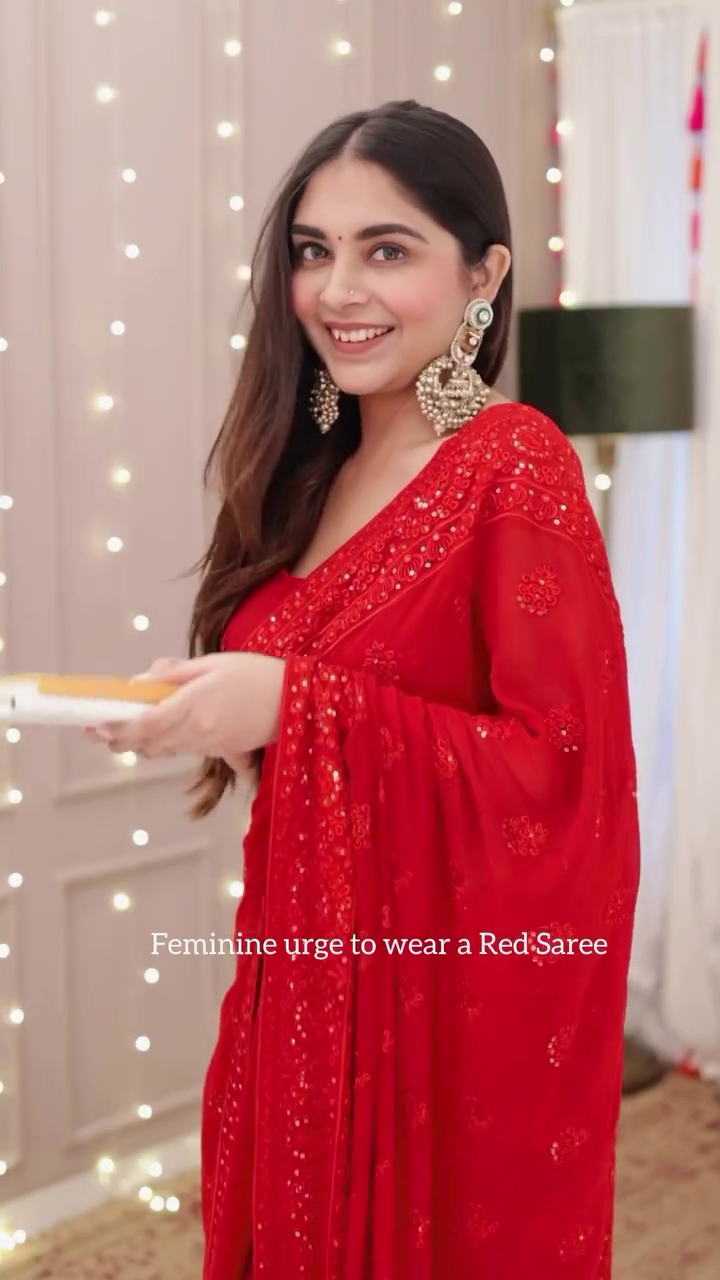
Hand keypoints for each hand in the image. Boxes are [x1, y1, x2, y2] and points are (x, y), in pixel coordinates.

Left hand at [84, 653, 285, 761]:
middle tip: (100, 732)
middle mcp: (199, 730)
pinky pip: (186, 750)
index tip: (97, 725)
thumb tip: (141, 682)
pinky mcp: (223, 751)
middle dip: (121, 739)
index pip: (145, 724)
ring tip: (126, 733)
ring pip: (164, 749)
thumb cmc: (256, 673)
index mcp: (195, 704)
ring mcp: (211, 744)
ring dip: (142, 743)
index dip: (117, 727)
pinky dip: (168, 744)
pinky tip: (162, 735)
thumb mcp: (212, 664)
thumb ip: (174, 675)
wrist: (298, 698)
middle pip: (149, 742)